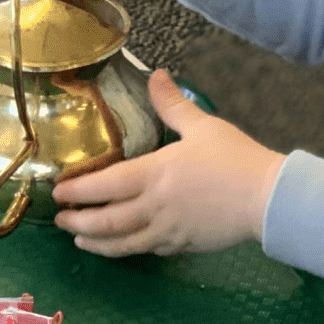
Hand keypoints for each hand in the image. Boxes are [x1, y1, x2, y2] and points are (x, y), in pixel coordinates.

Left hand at [53, 69, 285, 256]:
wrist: (267, 198)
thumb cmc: (234, 158)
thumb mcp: (202, 125)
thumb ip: (172, 104)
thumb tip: (156, 74)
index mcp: (153, 174)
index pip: (104, 185)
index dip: (77, 190)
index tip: (57, 192)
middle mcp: (153, 206)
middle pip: (106, 220)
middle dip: (78, 220)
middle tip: (60, 218)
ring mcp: (167, 231)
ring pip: (123, 243)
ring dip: (97, 242)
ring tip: (80, 239)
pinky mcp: (183, 246)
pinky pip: (149, 249)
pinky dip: (131, 248)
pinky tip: (126, 246)